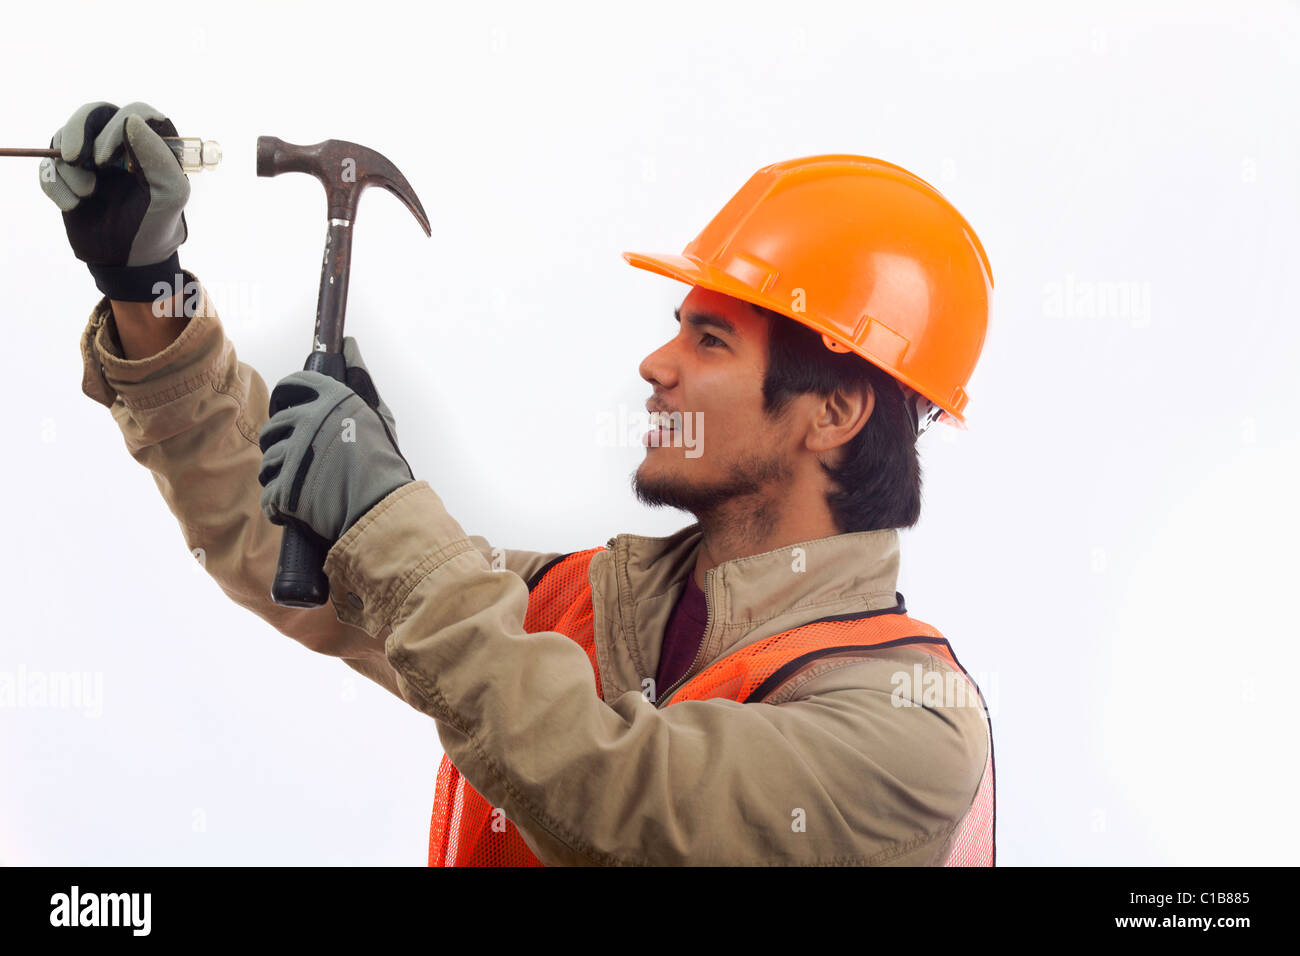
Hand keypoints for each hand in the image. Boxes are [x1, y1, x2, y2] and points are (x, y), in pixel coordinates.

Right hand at [39, 101, 189, 300]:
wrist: (129, 258)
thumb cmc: (157, 223)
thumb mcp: (170, 195)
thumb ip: (159, 158)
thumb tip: (132, 121)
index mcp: (151, 143)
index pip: (134, 112)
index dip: (116, 127)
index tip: (108, 159)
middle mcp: (120, 143)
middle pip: (93, 112)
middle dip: (77, 131)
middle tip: (74, 157)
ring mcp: (91, 156)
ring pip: (65, 137)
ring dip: (69, 167)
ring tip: (87, 195)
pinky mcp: (68, 173)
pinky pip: (48, 165)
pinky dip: (55, 184)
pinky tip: (73, 205)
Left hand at [258, 338, 414, 544]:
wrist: (384, 508)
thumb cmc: (385, 462)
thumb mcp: (378, 415)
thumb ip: (361, 378)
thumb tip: (349, 344)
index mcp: (332, 399)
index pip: (293, 384)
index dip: (286, 396)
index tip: (288, 410)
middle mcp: (310, 420)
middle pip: (274, 425)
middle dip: (281, 443)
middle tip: (298, 459)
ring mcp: (295, 454)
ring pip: (267, 460)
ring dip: (279, 474)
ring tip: (301, 485)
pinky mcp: (285, 487)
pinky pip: (268, 493)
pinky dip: (280, 504)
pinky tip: (297, 507)